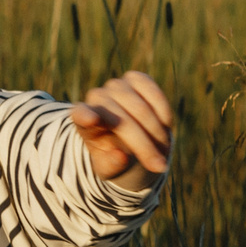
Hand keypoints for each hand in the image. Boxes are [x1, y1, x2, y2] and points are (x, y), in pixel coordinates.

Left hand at [71, 70, 172, 189]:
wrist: (128, 137)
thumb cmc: (114, 156)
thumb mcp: (109, 168)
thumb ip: (112, 164)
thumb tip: (121, 157)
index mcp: (81, 120)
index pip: (80, 115)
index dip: (85, 116)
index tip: (91, 120)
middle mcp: (96, 98)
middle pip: (122, 121)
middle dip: (144, 146)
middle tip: (159, 167)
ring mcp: (115, 85)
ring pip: (141, 109)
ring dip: (157, 133)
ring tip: (164, 151)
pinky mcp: (135, 78)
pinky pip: (154, 94)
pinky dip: (163, 113)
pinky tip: (165, 128)